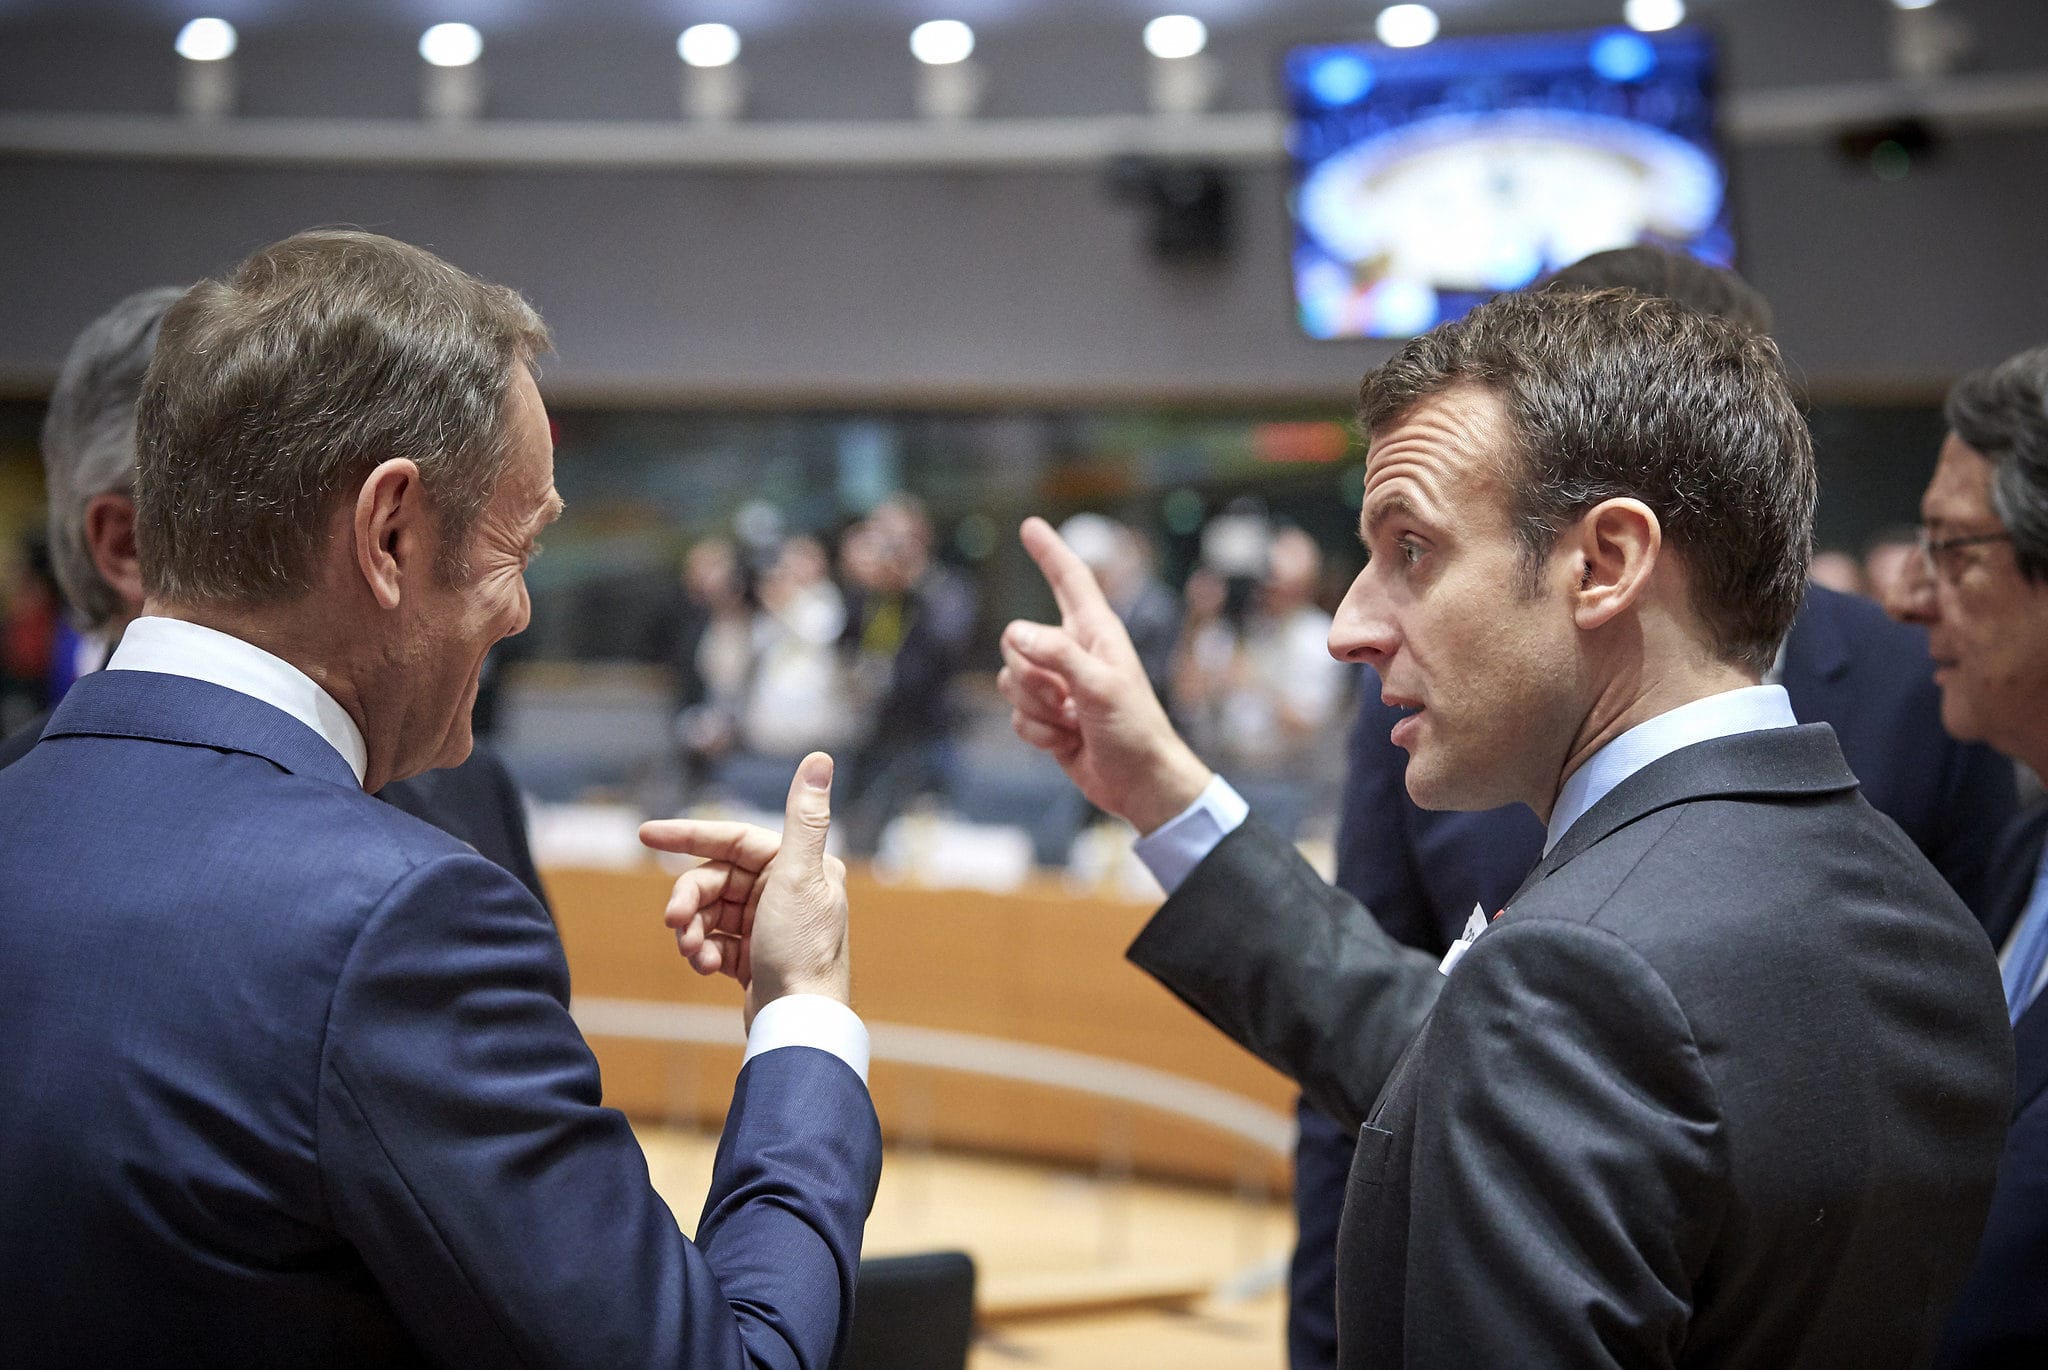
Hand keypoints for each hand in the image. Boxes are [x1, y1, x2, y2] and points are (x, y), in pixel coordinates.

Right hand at [638, 751, 851, 1029]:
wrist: (798, 1025)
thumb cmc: (801, 950)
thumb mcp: (800, 875)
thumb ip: (803, 817)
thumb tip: (820, 757)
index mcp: (800, 865)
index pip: (734, 839)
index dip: (688, 834)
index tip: (645, 834)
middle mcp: (787, 890)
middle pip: (715, 880)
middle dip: (689, 900)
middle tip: (674, 921)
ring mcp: (769, 925)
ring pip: (709, 912)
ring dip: (693, 930)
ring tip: (693, 954)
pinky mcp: (754, 957)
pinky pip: (713, 941)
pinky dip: (702, 951)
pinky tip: (704, 967)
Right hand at [998, 517, 1211, 832]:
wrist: (1139, 783)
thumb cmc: (1134, 729)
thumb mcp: (1101, 685)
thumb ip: (1058, 653)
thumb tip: (1015, 632)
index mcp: (1095, 632)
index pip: (1069, 580)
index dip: (1049, 552)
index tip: (1030, 525)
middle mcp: (1073, 653)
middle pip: (1016, 640)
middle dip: (1032, 675)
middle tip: (1068, 699)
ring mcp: (1058, 686)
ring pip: (1011, 680)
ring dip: (1037, 710)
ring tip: (1073, 723)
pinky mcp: (1048, 718)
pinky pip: (1016, 716)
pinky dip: (1038, 734)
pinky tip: (1067, 743)